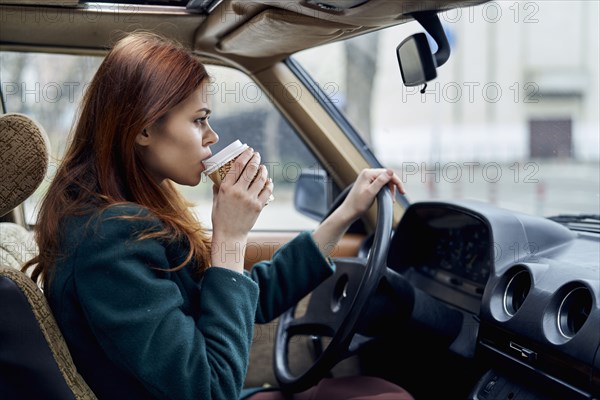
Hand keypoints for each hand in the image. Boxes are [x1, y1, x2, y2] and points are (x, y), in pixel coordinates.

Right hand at [210, 148, 273, 269]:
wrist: (230, 234)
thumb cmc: (221, 218)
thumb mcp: (216, 201)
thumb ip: (217, 189)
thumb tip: (218, 180)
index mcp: (226, 188)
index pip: (237, 166)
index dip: (244, 156)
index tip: (248, 150)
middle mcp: (238, 191)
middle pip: (250, 169)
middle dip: (255, 159)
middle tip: (257, 155)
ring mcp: (249, 199)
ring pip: (260, 178)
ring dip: (263, 170)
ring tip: (263, 167)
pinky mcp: (258, 206)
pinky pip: (267, 191)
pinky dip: (268, 184)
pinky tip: (268, 181)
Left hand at [339, 168, 404, 221]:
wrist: (349, 212)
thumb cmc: (358, 204)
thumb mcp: (371, 192)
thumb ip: (381, 181)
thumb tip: (391, 171)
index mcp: (368, 173)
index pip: (388, 173)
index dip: (397, 182)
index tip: (402, 192)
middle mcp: (367, 173)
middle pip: (387, 176)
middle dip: (393, 186)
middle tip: (394, 198)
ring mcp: (367, 178)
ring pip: (384, 180)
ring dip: (389, 189)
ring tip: (390, 199)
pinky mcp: (367, 183)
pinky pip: (380, 184)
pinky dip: (385, 190)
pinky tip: (386, 197)